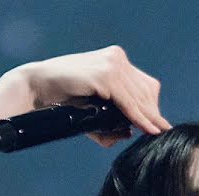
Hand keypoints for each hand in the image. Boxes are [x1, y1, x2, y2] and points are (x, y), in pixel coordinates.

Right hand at [12, 45, 170, 147]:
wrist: (37, 87)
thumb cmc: (61, 98)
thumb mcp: (91, 109)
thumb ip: (110, 121)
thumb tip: (129, 134)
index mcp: (116, 60)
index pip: (144, 85)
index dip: (152, 106)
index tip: (159, 124)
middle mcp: (117, 58)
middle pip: (146, 91)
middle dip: (152, 113)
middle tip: (161, 132)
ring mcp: (111, 64)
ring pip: (139, 97)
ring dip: (148, 118)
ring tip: (156, 133)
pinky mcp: (105, 75)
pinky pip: (127, 102)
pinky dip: (138, 117)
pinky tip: (147, 129)